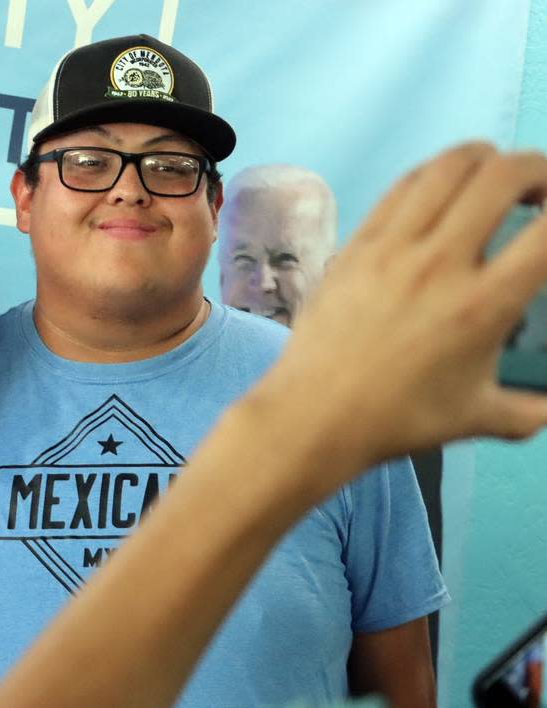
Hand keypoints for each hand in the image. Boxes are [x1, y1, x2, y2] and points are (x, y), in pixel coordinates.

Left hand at [251, 143, 546, 469]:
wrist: (314, 415)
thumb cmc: (398, 420)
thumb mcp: (478, 418)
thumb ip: (532, 410)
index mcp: (483, 305)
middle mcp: (440, 264)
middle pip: (503, 176)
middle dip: (539, 169)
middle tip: (544, 192)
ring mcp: (392, 248)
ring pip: (448, 167)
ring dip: (487, 159)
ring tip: (498, 177)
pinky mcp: (355, 244)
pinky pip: (402, 187)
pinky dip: (435, 175)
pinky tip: (444, 189)